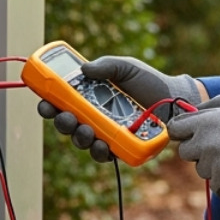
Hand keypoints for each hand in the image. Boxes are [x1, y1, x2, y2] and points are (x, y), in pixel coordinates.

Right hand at [37, 55, 199, 163]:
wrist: (175, 99)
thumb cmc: (149, 81)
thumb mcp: (126, 67)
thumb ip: (106, 65)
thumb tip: (84, 69)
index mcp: (89, 96)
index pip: (62, 103)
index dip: (49, 105)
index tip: (45, 104)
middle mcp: (94, 116)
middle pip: (67, 124)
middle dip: (62, 123)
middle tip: (65, 118)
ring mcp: (106, 133)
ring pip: (82, 141)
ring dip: (79, 137)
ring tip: (85, 131)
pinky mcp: (120, 147)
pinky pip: (104, 154)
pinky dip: (99, 152)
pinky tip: (101, 145)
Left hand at [167, 93, 219, 199]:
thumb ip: (214, 104)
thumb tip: (193, 111)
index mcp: (208, 122)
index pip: (175, 129)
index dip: (183, 130)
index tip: (191, 133)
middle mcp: (207, 146)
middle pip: (186, 152)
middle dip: (200, 149)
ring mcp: (215, 168)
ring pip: (203, 170)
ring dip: (216, 166)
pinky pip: (218, 186)